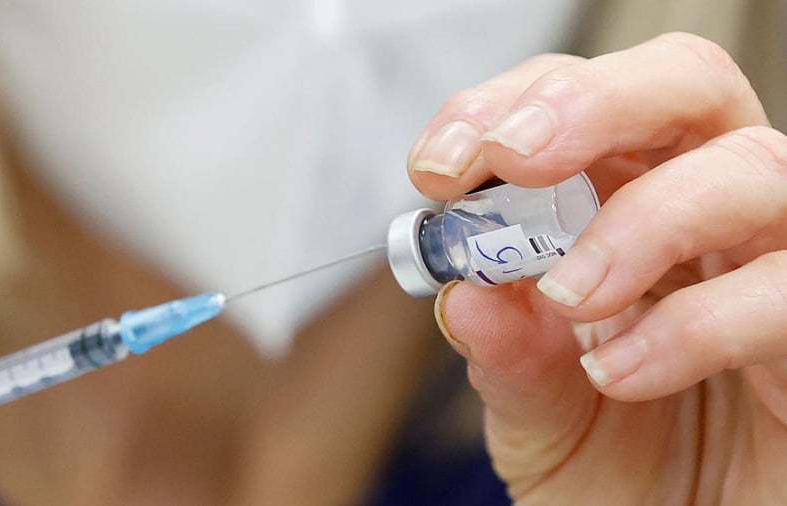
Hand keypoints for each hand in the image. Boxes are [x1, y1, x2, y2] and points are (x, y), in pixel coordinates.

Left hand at [407, 33, 786, 503]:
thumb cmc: (619, 472)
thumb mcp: (536, 412)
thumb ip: (506, 352)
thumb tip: (466, 289)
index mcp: (629, 209)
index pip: (584, 104)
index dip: (511, 106)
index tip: (441, 162)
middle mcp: (709, 220)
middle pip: (687, 85)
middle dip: (592, 102)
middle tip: (513, 156)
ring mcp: (772, 267)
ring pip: (755, 168)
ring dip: (645, 217)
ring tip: (572, 295)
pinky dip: (698, 324)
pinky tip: (622, 371)